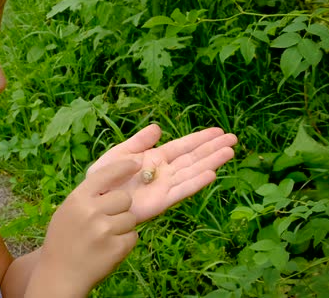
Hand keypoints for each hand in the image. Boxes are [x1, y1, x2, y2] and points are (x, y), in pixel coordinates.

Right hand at [32, 160, 139, 296]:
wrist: (59, 275)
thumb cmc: (63, 240)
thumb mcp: (67, 212)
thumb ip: (87, 197)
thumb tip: (114, 180)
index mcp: (77, 199)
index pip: (105, 174)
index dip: (123, 167)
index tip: (136, 164)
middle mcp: (91, 212)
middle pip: (125, 198)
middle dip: (121, 208)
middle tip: (107, 221)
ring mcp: (104, 231)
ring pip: (131, 218)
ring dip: (123, 227)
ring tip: (104, 238)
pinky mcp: (116, 248)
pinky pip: (133, 237)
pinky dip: (125, 243)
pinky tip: (108, 249)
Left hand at [87, 125, 236, 222]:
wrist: (95, 200)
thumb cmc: (104, 177)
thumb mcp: (120, 153)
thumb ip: (139, 142)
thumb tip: (158, 128)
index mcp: (154, 158)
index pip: (182, 146)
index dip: (200, 139)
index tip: (219, 131)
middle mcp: (165, 171)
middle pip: (193, 157)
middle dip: (213, 148)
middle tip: (233, 138)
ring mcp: (165, 186)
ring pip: (193, 172)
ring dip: (211, 162)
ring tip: (229, 152)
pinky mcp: (162, 201)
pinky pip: (182, 190)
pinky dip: (196, 182)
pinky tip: (212, 173)